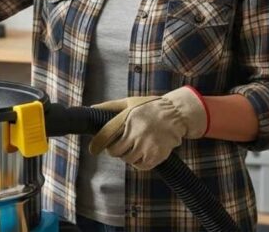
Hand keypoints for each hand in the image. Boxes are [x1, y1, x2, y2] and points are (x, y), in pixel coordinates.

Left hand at [89, 86, 208, 169]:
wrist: (177, 114)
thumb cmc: (150, 107)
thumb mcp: (130, 102)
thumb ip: (110, 106)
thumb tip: (91, 108)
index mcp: (127, 119)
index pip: (106, 136)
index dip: (98, 144)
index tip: (93, 149)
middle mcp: (136, 133)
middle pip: (115, 151)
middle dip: (115, 150)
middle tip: (121, 146)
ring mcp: (146, 145)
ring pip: (128, 159)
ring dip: (128, 156)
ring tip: (134, 148)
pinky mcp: (156, 155)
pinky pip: (141, 166)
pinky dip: (139, 163)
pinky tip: (142, 154)